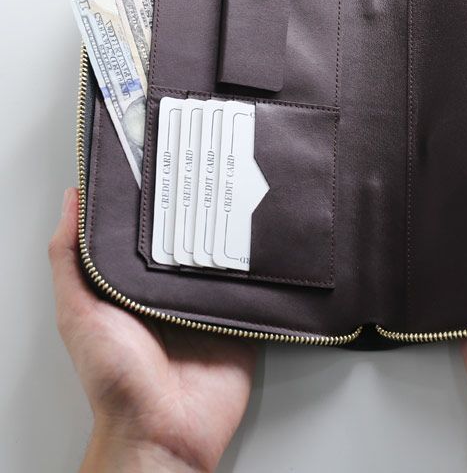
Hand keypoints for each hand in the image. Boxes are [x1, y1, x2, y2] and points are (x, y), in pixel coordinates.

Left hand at [49, 188, 257, 472]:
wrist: (164, 430)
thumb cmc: (116, 378)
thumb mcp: (79, 311)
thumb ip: (70, 259)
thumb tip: (71, 201)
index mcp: (138, 281)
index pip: (152, 228)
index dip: (158, 197)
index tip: (167, 159)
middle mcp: (174, 289)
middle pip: (193, 238)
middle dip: (204, 208)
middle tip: (219, 168)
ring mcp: (210, 302)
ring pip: (228, 256)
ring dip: (239, 233)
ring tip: (251, 193)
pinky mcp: (241, 319)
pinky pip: (257, 287)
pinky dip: (266, 267)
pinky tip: (273, 241)